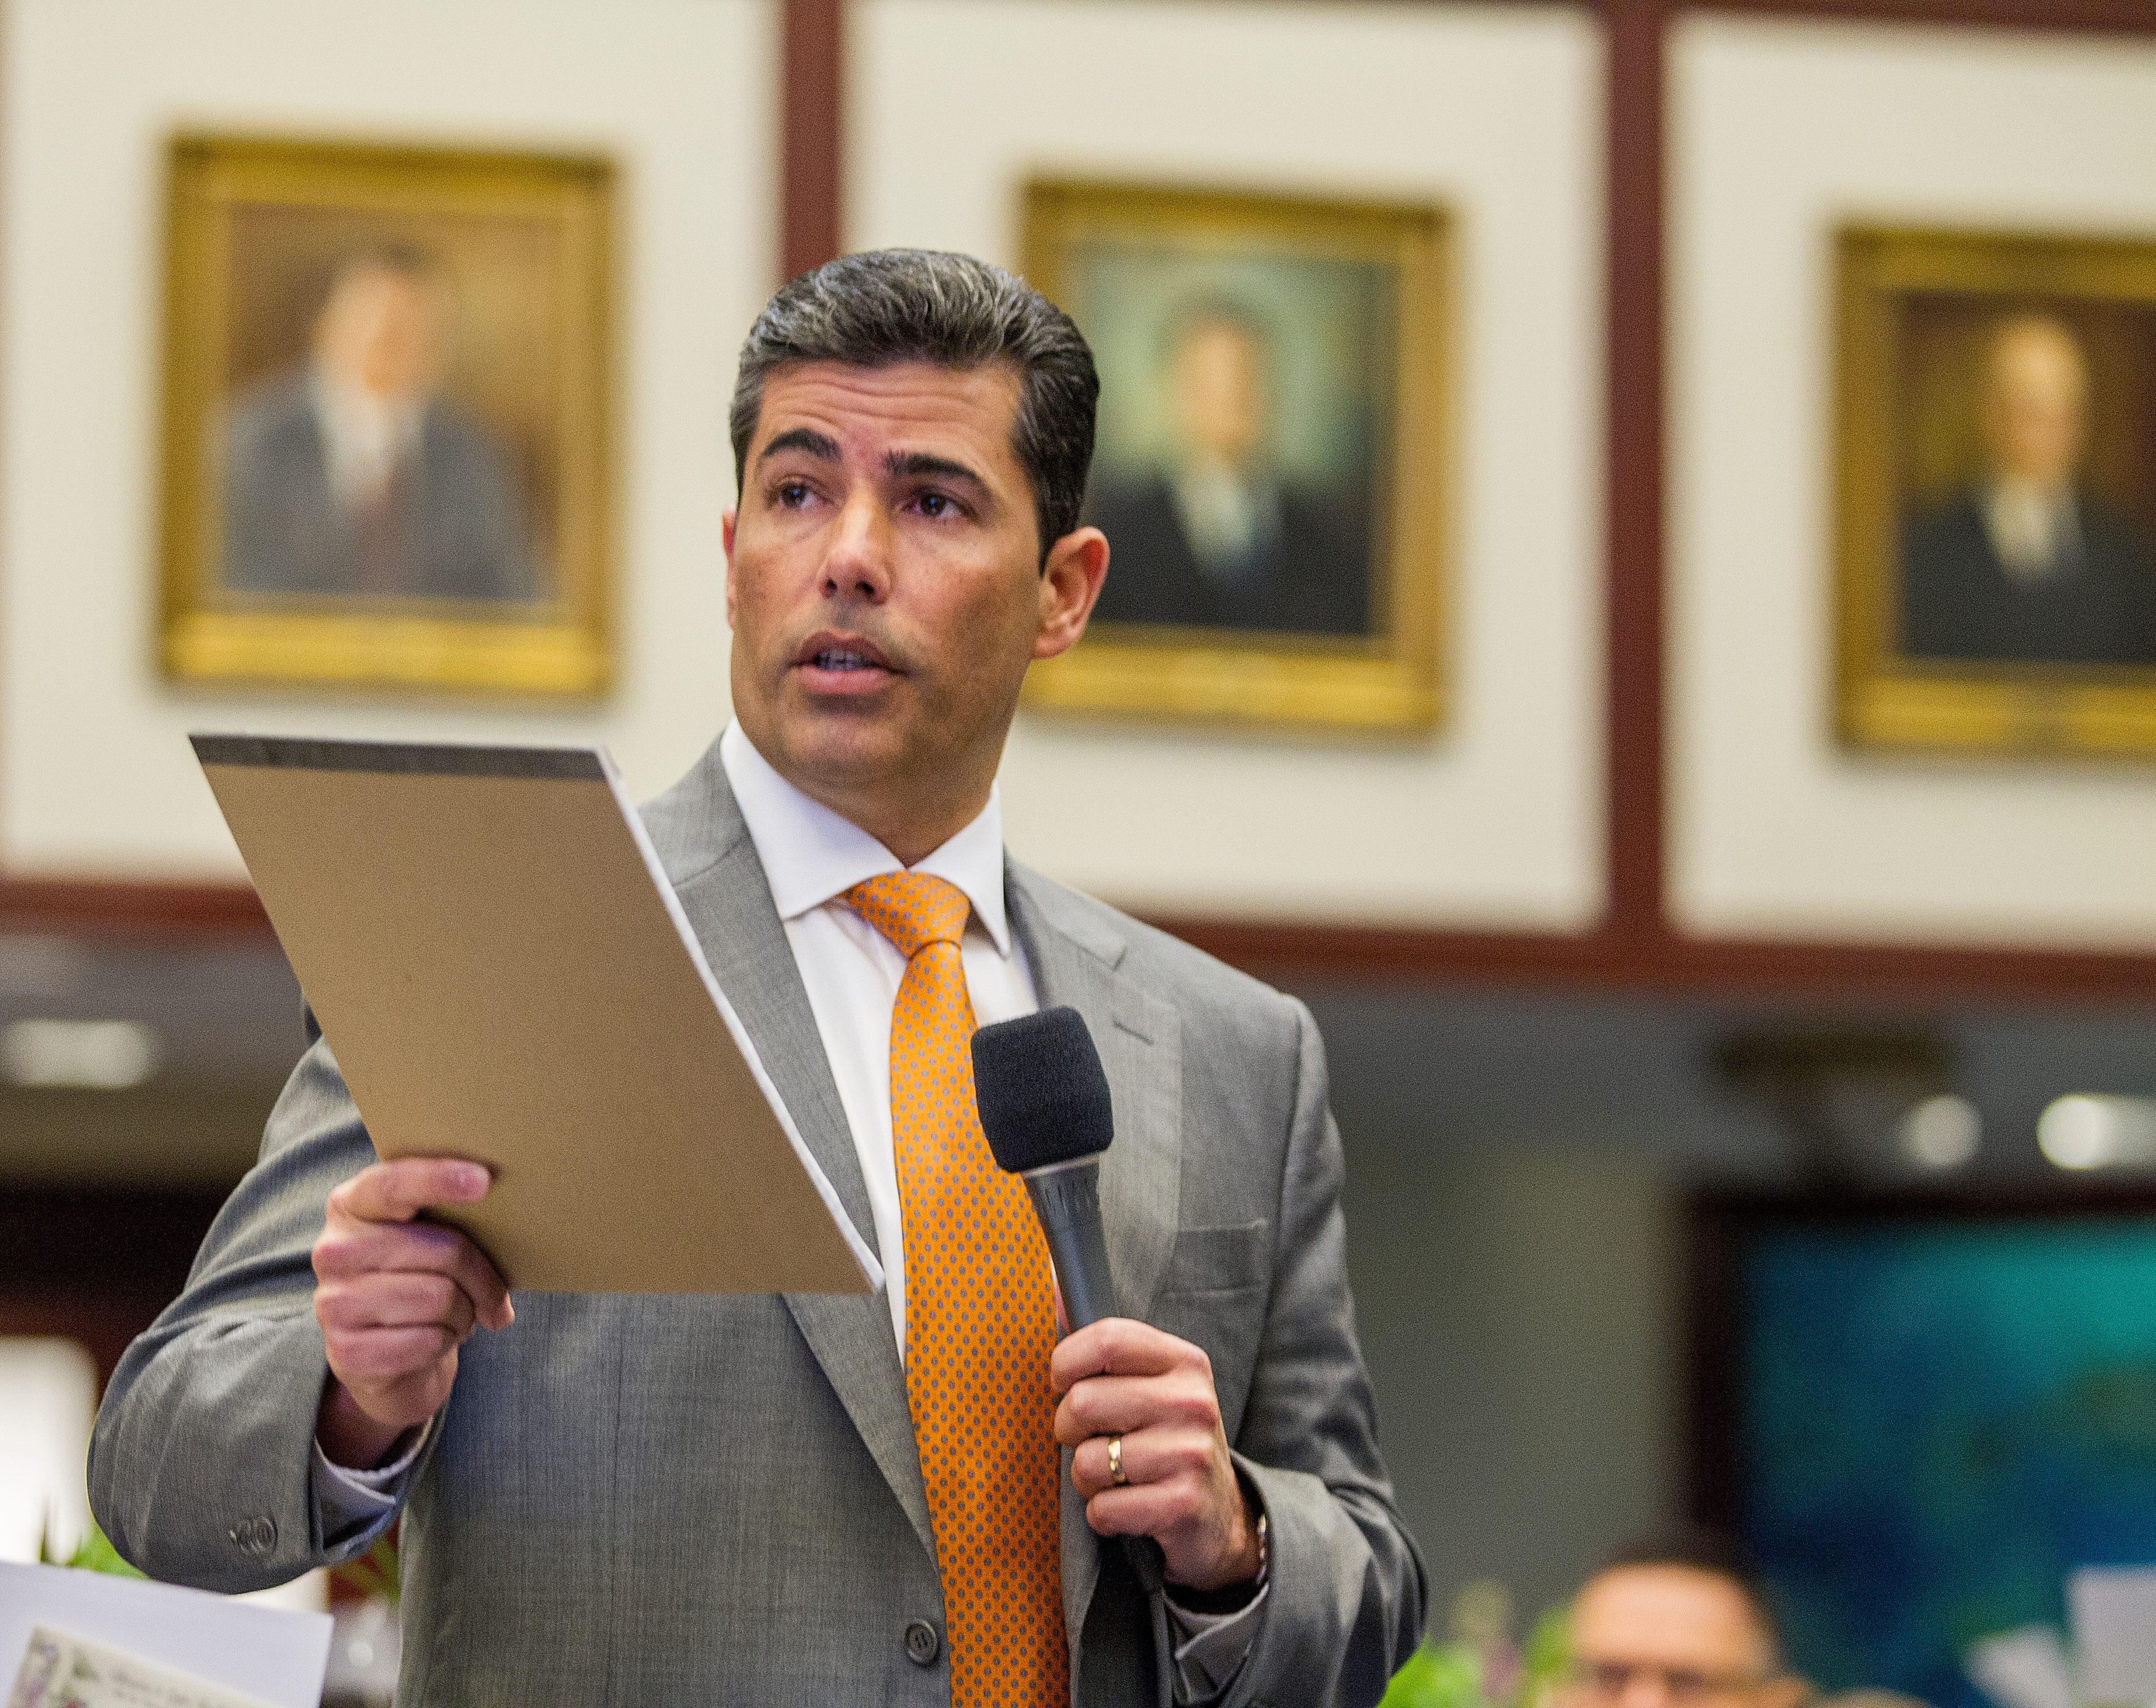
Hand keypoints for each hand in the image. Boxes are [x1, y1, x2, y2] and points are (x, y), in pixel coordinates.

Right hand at [311, 1157, 512, 1468]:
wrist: (381, 1356)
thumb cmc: (417, 1280)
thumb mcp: (424, 1238)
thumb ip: (449, 1217)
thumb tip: (511, 1227)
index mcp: (351, 1206)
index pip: (393, 1185)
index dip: (437, 1179)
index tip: (483, 1179)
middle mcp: (333, 1250)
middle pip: (443, 1251)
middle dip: (483, 1278)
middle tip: (492, 1295)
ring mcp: (333, 1303)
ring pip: (440, 1299)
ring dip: (465, 1313)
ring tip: (458, 1317)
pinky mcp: (346, 1352)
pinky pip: (426, 1341)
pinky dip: (446, 1343)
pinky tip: (436, 1340)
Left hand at [1051, 1318, 1260, 1592]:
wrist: (1219, 1515)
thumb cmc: (1168, 1439)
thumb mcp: (1153, 1384)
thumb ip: (1105, 1344)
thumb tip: (1055, 1282)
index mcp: (1184, 1361)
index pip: (1105, 1339)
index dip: (1066, 1363)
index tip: (1063, 1384)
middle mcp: (1192, 1401)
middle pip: (1083, 1402)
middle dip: (1068, 1430)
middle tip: (1089, 1440)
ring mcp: (1190, 1453)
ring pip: (1086, 1462)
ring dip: (1087, 1478)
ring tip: (1115, 1477)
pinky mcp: (1182, 1504)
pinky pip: (1102, 1509)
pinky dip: (1102, 1515)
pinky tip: (1129, 1508)